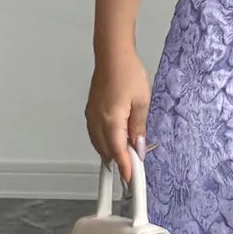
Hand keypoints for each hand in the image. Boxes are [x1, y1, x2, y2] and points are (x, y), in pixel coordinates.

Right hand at [84, 51, 156, 187]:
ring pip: (98, 143)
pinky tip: (115, 140)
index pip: (117, 151)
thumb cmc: (128, 73)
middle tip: (135, 165)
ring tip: (128, 153)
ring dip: (111, 151)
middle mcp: (97, 120)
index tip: (130, 178)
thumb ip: (139, 127)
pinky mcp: (90, 111)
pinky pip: (95, 133)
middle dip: (119, 160)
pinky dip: (104, 141)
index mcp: (111, 120)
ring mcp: (91, 116)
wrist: (112, 55)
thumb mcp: (142, 101)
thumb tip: (139, 146)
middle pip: (106, 150)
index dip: (125, 167)